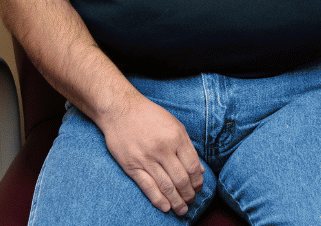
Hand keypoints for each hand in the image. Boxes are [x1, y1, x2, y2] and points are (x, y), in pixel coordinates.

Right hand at [96, 93, 204, 215]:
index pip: (192, 166)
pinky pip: (147, 186)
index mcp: (176, 137)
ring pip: (166, 186)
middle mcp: (162, 149)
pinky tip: (165, 207)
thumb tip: (200, 169)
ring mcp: (146, 159)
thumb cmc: (149, 116)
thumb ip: (188, 147)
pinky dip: (158, 199)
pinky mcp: (131, 166)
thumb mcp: (174, 125)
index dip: (198, 181)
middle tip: (191, 201)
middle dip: (188, 194)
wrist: (120, 110)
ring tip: (182, 209)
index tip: (199, 188)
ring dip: (176, 201)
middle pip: (181, 179)